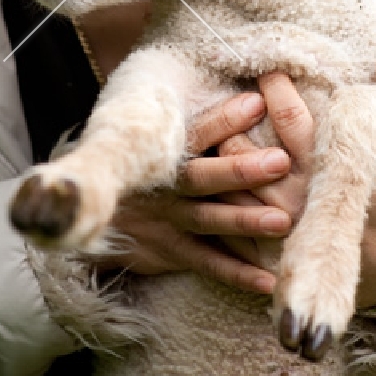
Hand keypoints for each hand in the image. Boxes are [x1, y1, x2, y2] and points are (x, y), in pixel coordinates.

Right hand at [101, 92, 292, 293]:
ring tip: (282, 221)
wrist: (93, 213)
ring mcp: (166, 220)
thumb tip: (254, 95)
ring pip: (207, 220)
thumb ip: (200, 124)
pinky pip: (205, 263)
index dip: (224, 120)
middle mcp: (164, 186)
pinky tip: (268, 280)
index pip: (195, 133)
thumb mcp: (156, 142)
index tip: (258, 103)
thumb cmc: (144, 170)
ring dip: (243, 220)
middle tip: (281, 161)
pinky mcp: (169, 251)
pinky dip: (235, 273)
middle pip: (201, 176)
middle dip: (240, 170)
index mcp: (163, 153)